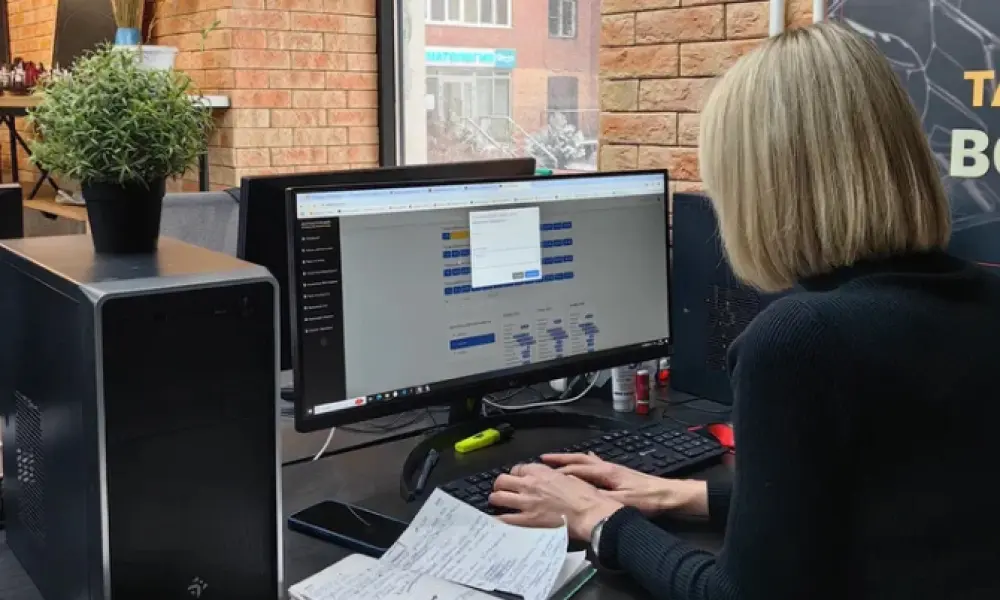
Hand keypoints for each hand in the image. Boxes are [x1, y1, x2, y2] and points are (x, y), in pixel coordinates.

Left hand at [489, 463, 623, 540]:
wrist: (589, 513)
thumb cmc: (585, 497)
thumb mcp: (571, 477)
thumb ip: (556, 477)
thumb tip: (554, 479)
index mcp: (541, 472)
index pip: (518, 468)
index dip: (516, 474)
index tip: (517, 479)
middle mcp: (530, 484)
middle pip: (502, 480)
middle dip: (500, 485)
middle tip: (501, 490)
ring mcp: (526, 502)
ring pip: (498, 497)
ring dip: (496, 499)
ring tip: (497, 503)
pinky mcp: (527, 520)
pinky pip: (505, 519)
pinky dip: (498, 520)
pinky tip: (495, 522)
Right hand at [543, 453, 708, 516]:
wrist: (669, 495)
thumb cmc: (648, 499)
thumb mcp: (622, 502)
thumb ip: (601, 499)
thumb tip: (580, 497)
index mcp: (606, 472)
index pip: (577, 470)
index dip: (559, 472)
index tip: (543, 473)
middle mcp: (608, 466)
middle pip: (579, 459)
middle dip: (560, 459)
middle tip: (543, 458)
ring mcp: (613, 468)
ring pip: (586, 460)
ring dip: (570, 459)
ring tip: (557, 459)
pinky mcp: (618, 473)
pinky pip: (596, 463)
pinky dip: (585, 460)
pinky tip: (586, 457)